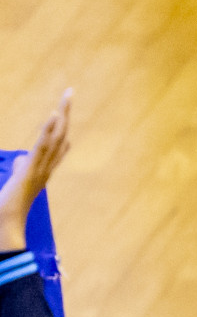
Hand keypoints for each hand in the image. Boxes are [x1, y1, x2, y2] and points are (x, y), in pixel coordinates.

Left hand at [0, 91, 71, 251]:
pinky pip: (43, 146)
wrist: (7, 223)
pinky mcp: (32, 168)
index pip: (56, 149)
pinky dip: (50, 130)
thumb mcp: (13, 185)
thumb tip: (19, 158)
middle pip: (60, 137)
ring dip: (62, 115)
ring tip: (66, 97)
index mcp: (41, 173)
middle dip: (65, 115)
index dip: (61, 131)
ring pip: (56, 138)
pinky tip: (54, 115)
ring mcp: (41, 168)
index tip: (62, 118)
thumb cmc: (8, 208)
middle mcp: (45, 168)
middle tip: (69, 94)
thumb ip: (19, 170)